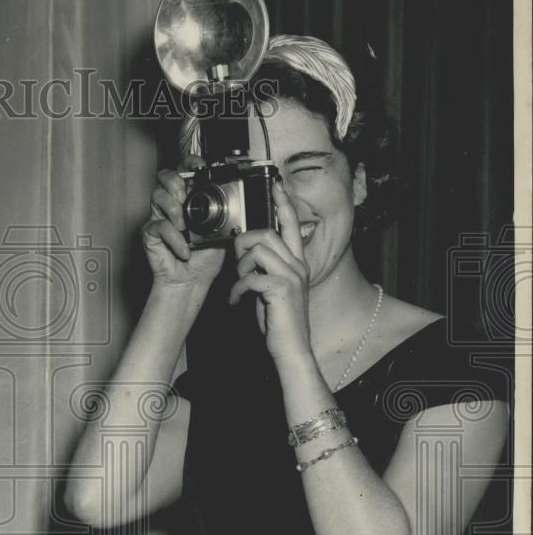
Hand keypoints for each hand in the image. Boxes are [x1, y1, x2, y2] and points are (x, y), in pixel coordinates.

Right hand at [142, 157, 224, 289]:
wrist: (192, 281)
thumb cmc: (205, 259)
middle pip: (165, 176)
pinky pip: (158, 226)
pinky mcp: (150, 232)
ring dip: (172, 208)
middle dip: (175, 182)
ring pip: (157, 195)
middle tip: (184, 195)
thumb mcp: (223, 232)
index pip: (186, 171)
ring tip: (184, 226)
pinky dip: (173, 238)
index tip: (199, 164)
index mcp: (191, 199)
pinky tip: (184, 249)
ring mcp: (160, 216)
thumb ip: (226, 214)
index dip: (190, 162)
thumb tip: (239, 200)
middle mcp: (173, 204)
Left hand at [228, 180, 312, 362]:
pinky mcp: (282, 290)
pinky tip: (236, 301)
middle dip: (243, 245)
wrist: (291, 349)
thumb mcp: (272, 289)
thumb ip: (265, 269)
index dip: (284, 204)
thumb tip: (246, 255)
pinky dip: (237, 290)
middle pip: (266, 234)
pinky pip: (250, 277)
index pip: (292, 226)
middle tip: (237, 266)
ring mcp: (292, 277)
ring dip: (240, 268)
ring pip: (257, 251)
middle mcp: (298, 266)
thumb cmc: (279, 321)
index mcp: (297, 263)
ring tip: (239, 286)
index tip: (276, 186)